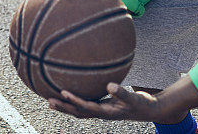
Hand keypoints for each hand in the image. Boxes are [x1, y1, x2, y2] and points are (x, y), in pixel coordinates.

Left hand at [48, 83, 163, 121]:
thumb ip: (122, 93)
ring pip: (79, 110)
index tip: (63, 92)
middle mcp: (101, 113)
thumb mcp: (135, 99)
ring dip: (65, 106)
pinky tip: (68, 92)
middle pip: (78, 112)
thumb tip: (110, 85)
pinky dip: (74, 100)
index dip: (75, 101)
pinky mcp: (102, 107)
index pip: (87, 107)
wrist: (149, 110)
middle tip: (48, 101)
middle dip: (63, 107)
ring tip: (50, 101)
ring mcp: (100, 111)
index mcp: (107, 112)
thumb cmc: (142, 104)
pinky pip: (84, 104)